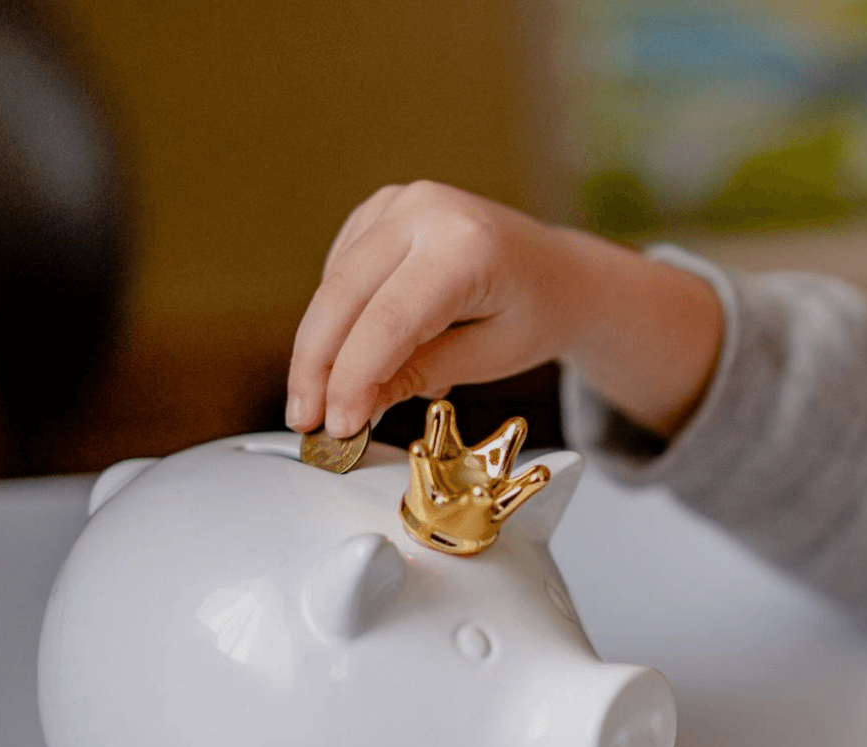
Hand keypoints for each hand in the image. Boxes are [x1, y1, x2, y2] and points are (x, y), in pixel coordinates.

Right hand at [286, 180, 721, 439]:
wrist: (560, 272)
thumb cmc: (536, 314)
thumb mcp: (490, 357)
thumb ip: (418, 374)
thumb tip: (350, 406)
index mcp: (467, 247)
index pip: (389, 320)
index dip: (352, 377)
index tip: (335, 426)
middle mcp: (427, 211)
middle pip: (344, 295)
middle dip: (317, 366)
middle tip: (306, 421)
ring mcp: (401, 201)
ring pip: (333, 283)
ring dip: (322, 347)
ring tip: (334, 401)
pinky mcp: (383, 207)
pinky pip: (341, 268)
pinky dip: (340, 316)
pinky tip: (359, 352)